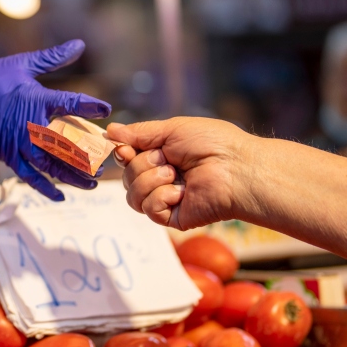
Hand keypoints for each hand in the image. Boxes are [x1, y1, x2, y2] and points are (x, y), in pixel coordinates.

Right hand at [0, 40, 110, 200]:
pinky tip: (61, 195)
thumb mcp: (24, 64)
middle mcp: (32, 126)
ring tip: (92, 182)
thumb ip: (54, 58)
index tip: (106, 110)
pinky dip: (45, 187)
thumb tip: (79, 44)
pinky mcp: (9, 156)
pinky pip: (30, 176)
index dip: (90, 107)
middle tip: (106, 161)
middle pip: (67, 145)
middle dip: (89, 155)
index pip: (71, 103)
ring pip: (52, 166)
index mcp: (37, 100)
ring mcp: (20, 144)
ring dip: (73, 176)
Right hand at [107, 117, 259, 229]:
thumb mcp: (171, 129)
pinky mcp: (172, 217)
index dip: (122, 154)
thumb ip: (139, 133)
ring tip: (174, 174)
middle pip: (126, 177)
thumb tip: (110, 130)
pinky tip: (181, 192)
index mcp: (161, 156)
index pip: (127, 159)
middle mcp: (161, 178)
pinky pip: (148, 209)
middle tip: (167, 160)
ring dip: (150, 180)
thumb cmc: (212, 144)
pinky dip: (161, 197)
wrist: (236, 168)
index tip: (125, 149)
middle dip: (142, 165)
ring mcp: (166, 199)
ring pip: (132, 195)